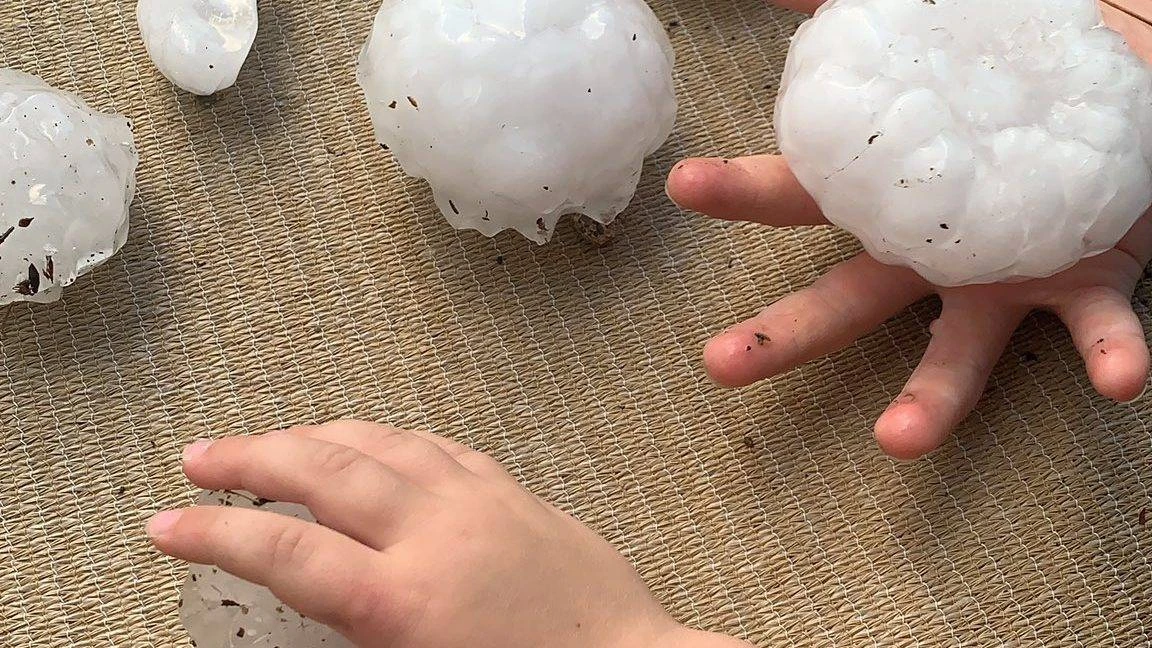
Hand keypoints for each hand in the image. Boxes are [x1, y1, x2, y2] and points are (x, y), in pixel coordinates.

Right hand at [146, 421, 752, 647]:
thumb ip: (357, 639)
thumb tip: (316, 616)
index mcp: (406, 600)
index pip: (285, 551)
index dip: (215, 532)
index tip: (170, 523)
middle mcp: (437, 535)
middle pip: (322, 472)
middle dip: (251, 458)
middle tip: (202, 458)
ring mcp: (479, 504)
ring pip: (378, 443)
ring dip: (316, 434)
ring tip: (276, 439)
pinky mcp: (514, 493)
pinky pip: (438, 446)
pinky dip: (389, 437)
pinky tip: (374, 438)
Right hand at [668, 0, 1151, 460]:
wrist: (1134, 123)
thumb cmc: (1031, 82)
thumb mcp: (955, 31)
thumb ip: (879, 10)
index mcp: (899, 195)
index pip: (804, 192)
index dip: (742, 190)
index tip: (684, 186)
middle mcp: (937, 253)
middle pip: (847, 301)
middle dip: (783, 334)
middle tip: (719, 364)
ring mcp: (1005, 281)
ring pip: (956, 353)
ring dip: (928, 399)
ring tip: (893, 438)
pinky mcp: (1086, 289)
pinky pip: (1097, 331)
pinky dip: (1108, 357)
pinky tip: (1118, 381)